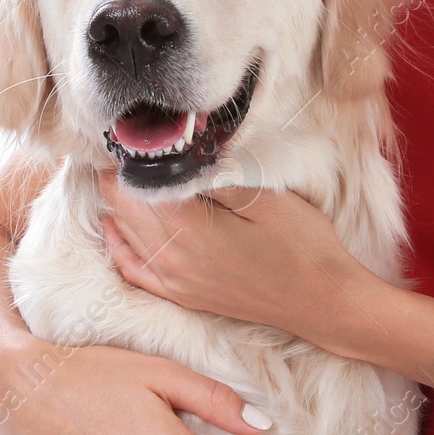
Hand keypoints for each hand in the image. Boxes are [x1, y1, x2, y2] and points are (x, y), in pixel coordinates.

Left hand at [96, 169, 371, 350]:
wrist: (322, 301)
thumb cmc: (303, 246)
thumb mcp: (268, 199)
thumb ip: (219, 177)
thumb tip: (182, 154)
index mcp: (192, 232)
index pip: (140, 186)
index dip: (131, 157)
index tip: (131, 132)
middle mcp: (173, 260)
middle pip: (126, 208)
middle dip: (118, 175)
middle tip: (122, 144)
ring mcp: (175, 282)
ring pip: (125, 235)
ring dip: (116, 202)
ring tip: (114, 172)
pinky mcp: (182, 295)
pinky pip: (134, 270)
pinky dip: (118, 245)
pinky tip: (111, 226)